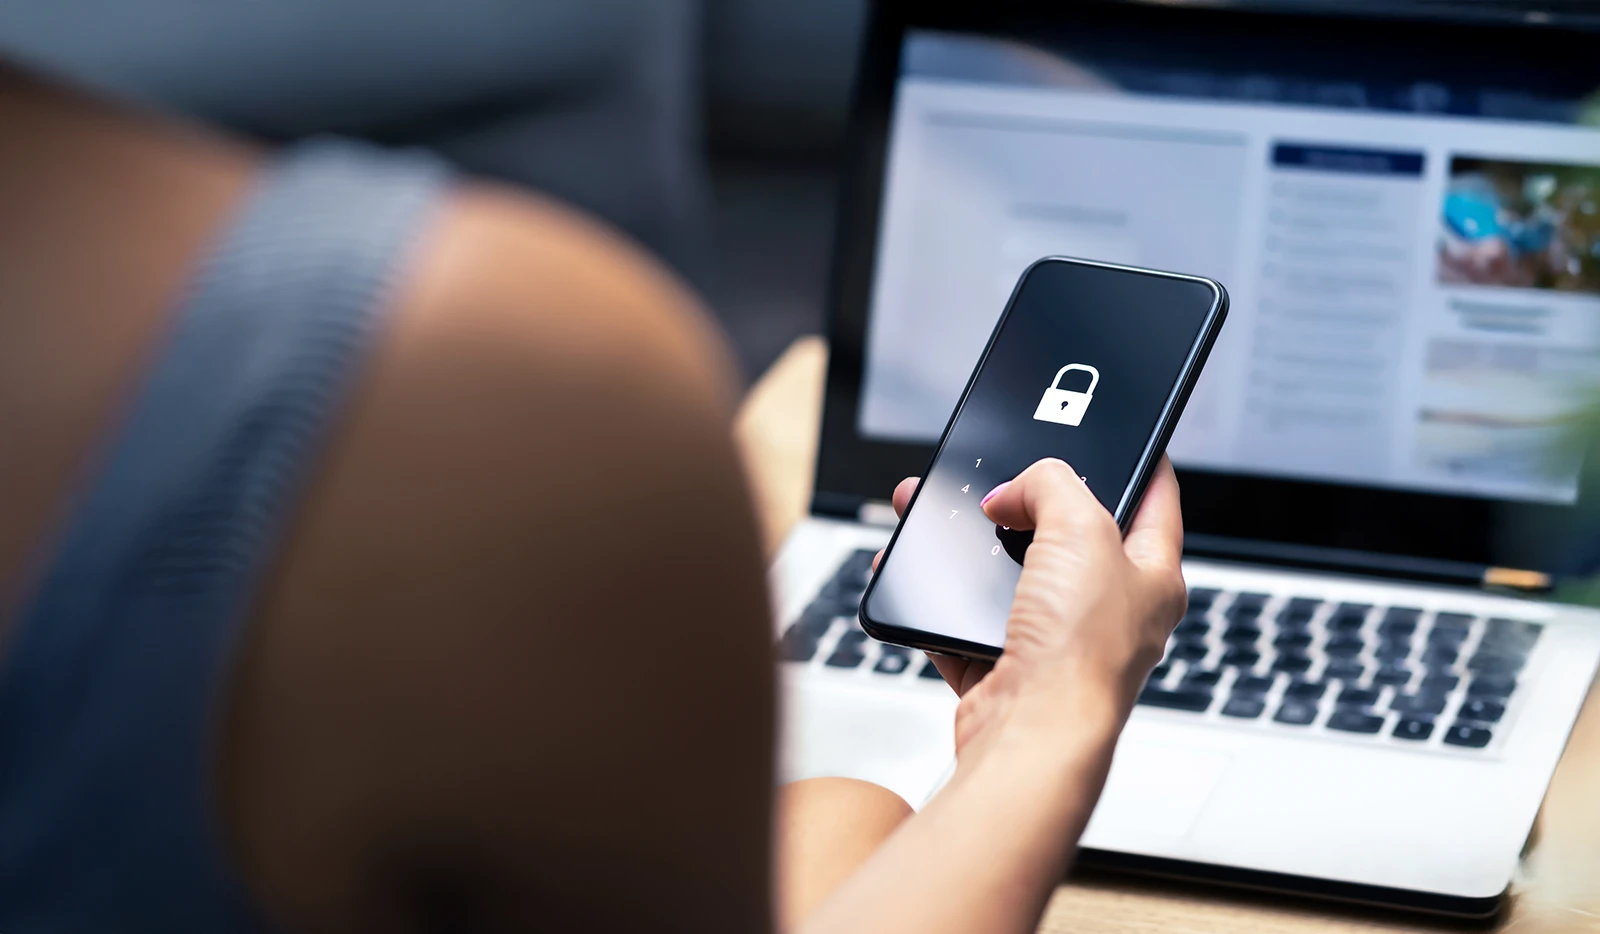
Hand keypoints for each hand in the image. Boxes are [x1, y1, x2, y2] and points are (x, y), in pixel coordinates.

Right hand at [874, 457, 1185, 763]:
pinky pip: (965, 622)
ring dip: (972, 547)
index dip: (1136, 459)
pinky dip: (938, 601)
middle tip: (999, 478)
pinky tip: (921, 576)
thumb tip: (1013, 491)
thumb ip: (1051, 484)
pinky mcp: (1006, 668)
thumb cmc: (1080, 655)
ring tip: (938, 517)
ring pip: (1009, 575)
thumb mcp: (1080, 528)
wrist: (1029, 737)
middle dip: (1024, 501)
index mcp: (1152, 576)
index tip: (1116, 433)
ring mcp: (1056, 642)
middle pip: (1066, 534)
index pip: (1155, 499)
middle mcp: (1109, 611)